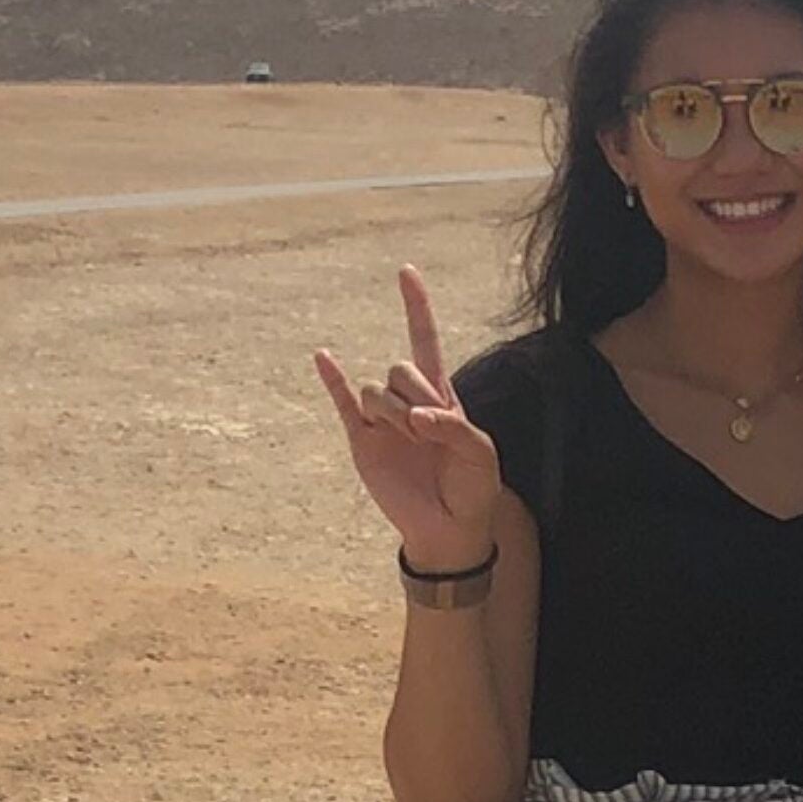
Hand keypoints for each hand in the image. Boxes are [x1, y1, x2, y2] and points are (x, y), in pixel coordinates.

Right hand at [314, 265, 500, 565]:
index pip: (425, 342)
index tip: (406, 272)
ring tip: (407, 439)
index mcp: (441, 396)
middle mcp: (408, 401)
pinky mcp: (362, 441)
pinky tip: (323, 356)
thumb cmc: (472, 487)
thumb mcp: (479, 453)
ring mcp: (382, 421)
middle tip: (425, 429)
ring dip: (391, 411)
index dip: (416, 307)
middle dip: (413, 394)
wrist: (448, 528)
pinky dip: (332, 380)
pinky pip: (344, 404)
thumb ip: (451, 426)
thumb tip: (413, 417)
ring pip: (374, 391)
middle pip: (399, 368)